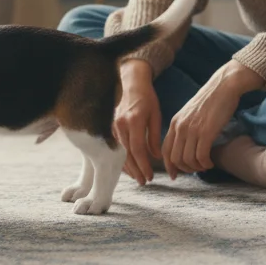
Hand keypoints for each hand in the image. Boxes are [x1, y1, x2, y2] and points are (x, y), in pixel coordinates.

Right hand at [113, 61, 161, 184]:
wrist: (131, 83)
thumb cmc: (146, 98)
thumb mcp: (155, 116)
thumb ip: (155, 137)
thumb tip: (155, 156)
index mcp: (134, 121)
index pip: (138, 149)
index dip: (144, 165)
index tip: (150, 176)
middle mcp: (121, 125)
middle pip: (126, 154)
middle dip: (136, 170)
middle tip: (144, 182)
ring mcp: (113, 126)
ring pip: (119, 152)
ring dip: (128, 167)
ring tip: (138, 177)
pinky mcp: (110, 127)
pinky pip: (115, 147)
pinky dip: (121, 158)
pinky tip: (128, 166)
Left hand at [160, 62, 260, 178]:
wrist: (223, 86)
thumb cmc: (210, 101)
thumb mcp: (190, 114)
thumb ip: (184, 128)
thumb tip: (185, 148)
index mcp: (174, 123)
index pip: (165, 150)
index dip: (169, 166)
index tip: (176, 175)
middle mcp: (180, 127)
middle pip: (175, 158)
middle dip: (185, 169)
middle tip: (196, 170)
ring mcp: (192, 130)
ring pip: (187, 160)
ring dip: (196, 168)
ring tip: (205, 165)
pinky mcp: (206, 132)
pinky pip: (201, 156)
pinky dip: (205, 164)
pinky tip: (211, 162)